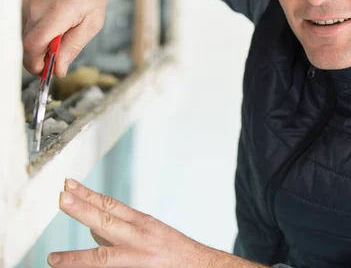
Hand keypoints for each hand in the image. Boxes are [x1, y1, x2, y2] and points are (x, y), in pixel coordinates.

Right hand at [22, 0, 124, 77]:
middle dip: (36, 57)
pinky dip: (33, 26)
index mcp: (55, 15)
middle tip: (52, 60)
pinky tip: (49, 21)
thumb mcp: (93, 20)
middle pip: (24, 43)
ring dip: (35, 41)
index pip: (33, 47)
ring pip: (22, 32)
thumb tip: (59, 67)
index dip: (36, 65)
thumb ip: (74, 45)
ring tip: (56, 35)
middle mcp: (35, 7)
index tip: (44, 71)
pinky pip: (21, 18)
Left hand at [48, 179, 208, 266]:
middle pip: (107, 222)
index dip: (89, 195)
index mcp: (143, 223)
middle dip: (83, 210)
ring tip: (53, 259)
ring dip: (77, 258)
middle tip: (62, 199)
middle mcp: (140, 237)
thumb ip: (123, 230)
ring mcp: (138, 258)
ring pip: (104, 257)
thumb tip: (93, 234)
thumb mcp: (151, 231)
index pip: (111, 205)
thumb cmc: (175, 250)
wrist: (201, 265)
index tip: (69, 186)